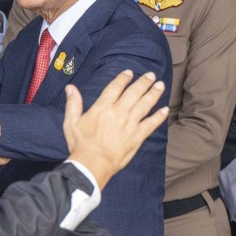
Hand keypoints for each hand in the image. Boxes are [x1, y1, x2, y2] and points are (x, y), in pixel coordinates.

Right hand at [63, 71, 168, 189]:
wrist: (92, 163)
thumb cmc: (80, 144)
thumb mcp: (71, 122)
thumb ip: (73, 103)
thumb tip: (70, 87)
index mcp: (103, 107)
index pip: (115, 87)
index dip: (123, 78)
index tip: (130, 72)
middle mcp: (118, 112)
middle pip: (134, 93)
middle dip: (143, 82)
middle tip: (151, 75)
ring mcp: (129, 124)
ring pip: (145, 105)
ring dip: (153, 94)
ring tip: (160, 85)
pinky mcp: (137, 136)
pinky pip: (150, 124)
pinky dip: (159, 117)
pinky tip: (165, 110)